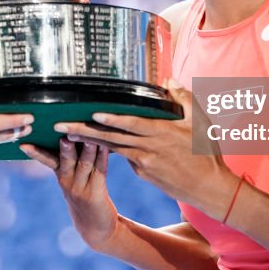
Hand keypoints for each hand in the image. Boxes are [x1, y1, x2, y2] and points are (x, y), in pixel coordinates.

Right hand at [21, 139, 119, 251]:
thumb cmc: (86, 195)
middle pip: (65, 160)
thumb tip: (73, 132)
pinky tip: (106, 146)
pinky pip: (100, 171)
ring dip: (87, 149)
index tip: (24, 144)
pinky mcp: (95, 194)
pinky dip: (103, 157)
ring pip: (84, 164)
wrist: (96, 227)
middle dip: (65, 147)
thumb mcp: (74, 179)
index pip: (46, 160)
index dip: (36, 152)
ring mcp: (80, 189)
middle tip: (63, 134)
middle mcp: (67, 182)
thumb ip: (71, 159)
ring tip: (89, 136)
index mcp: (60, 175)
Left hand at [53, 80, 238, 218]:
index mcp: (163, 133)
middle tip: (60, 126)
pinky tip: (91, 143)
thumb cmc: (206, 152)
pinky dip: (107, 149)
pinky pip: (123, 156)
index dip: (112, 119)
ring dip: (88, 141)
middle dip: (84, 132)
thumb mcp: (200, 121)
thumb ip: (183, 99)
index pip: (132, 124)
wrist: (209, 188)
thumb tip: (168, 81)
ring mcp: (143, 163)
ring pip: (112, 148)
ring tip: (66, 134)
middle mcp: (149, 149)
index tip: (92, 113)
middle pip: (112, 138)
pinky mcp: (143, 173)